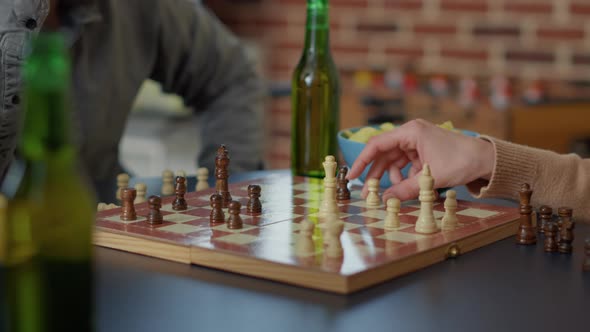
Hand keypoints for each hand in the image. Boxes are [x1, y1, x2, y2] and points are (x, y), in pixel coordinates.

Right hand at [347, 119, 494, 201]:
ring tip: (394, 193)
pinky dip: (404, 177)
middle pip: (383, 154)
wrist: (485, 160)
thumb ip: (405, 189)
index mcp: (411, 132)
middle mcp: (411, 134)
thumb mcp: (430, 178)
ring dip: (392, 178)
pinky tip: (407, 187)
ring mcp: (417, 143)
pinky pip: (405, 164)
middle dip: (375, 173)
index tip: (352, 175)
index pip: (377, 144)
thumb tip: (384, 200)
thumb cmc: (461, 161)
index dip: (362, 160)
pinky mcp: (423, 152)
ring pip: (394, 161)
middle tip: (366, 192)